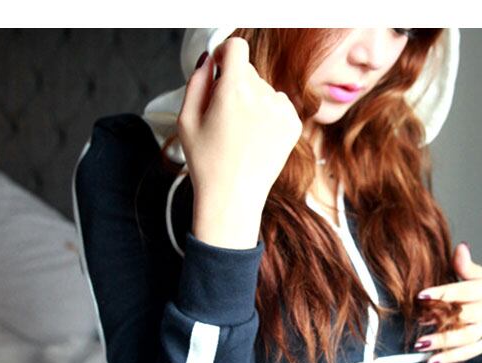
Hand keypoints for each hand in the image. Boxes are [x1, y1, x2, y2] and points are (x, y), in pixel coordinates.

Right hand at [177, 37, 302, 212]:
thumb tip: (210, 59)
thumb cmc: (207, 163)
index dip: (226, 54)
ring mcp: (281, 111)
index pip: (236, 46)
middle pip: (249, 71)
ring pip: (265, 89)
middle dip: (236, 85)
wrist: (233, 197)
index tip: (221, 67)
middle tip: (224, 117)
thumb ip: (197, 81)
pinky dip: (269, 115)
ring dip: (254, 100)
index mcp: (233, 89)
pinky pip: (280, 105)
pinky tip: (257, 138)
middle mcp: (262, 95)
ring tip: (241, 133)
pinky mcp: (293, 125)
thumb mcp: (187, 119)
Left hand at [414, 243, 481, 362]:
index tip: (420, 296)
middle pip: (463, 316)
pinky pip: (468, 353)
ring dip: (442, 342)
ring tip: (420, 344)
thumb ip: (465, 266)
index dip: (441, 293)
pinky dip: (450, 358)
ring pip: (465, 337)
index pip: (462, 291)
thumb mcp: (480, 276)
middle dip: (439, 319)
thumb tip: (460, 247)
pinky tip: (431, 361)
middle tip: (418, 321)